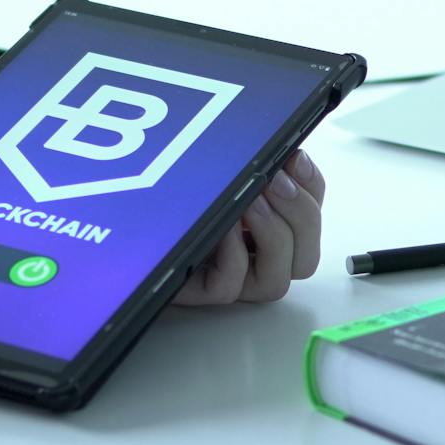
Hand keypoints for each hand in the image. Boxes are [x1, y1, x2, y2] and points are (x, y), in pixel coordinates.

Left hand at [172, 148, 326, 304]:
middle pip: (305, 260)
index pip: (311, 219)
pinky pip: (229, 286)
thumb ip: (257, 167)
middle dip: (300, 216)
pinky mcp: (201, 292)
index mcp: (271, 230)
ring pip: (276, 282)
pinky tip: (223, 227)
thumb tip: (287, 151)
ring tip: (252, 202)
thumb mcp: (224, 173)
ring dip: (272, 237)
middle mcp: (258, 262)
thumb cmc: (179, 196)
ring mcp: (233, 282)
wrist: (131, 219)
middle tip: (276, 182)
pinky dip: (232, 254)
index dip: (313, 190)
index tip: (295, 157)